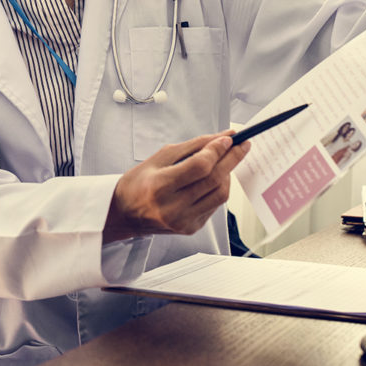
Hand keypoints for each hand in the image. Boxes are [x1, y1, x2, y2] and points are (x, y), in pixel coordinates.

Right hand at [103, 132, 250, 243]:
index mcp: (160, 186)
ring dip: (228, 174)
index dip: (218, 151)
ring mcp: (183, 221)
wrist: (124, 214)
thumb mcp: (160, 157)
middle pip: (214, 180)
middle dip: (232, 158)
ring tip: (225, 161)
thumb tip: (222, 138)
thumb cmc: (138, 183)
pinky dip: (218, 188)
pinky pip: (215, 205)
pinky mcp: (191, 228)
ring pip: (220, 194)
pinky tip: (213, 179)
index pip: (200, 167)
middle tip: (241, 144)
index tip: (229, 138)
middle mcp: (172, 207)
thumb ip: (193, 147)